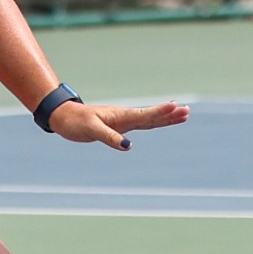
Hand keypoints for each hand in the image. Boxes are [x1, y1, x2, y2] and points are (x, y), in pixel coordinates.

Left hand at [50, 100, 189, 150]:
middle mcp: (125, 117)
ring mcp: (124, 121)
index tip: (177, 107)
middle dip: (169, 115)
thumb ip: (109, 137)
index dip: (161, 112)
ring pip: (150, 120)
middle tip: (188, 111)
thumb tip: (127, 146)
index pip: (145, 115)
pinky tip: (161, 120)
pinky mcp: (120, 127)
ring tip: (183, 114)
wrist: (65, 118)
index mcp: (121, 116)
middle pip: (152, 116)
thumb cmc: (76, 122)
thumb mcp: (91, 130)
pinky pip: (141, 125)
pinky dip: (153, 122)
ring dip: (166, 118)